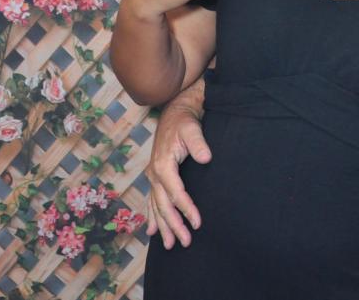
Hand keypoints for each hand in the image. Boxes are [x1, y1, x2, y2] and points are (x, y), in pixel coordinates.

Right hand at [146, 81, 210, 248]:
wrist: (174, 113)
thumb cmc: (184, 122)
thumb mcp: (192, 129)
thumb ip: (198, 143)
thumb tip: (205, 158)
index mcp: (163, 165)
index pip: (176, 193)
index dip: (186, 209)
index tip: (198, 223)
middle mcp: (154, 173)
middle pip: (164, 205)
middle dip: (174, 225)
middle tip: (186, 242)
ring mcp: (153, 176)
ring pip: (156, 206)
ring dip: (163, 226)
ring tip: (170, 244)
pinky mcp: (155, 176)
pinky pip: (152, 200)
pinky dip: (152, 216)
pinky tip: (152, 231)